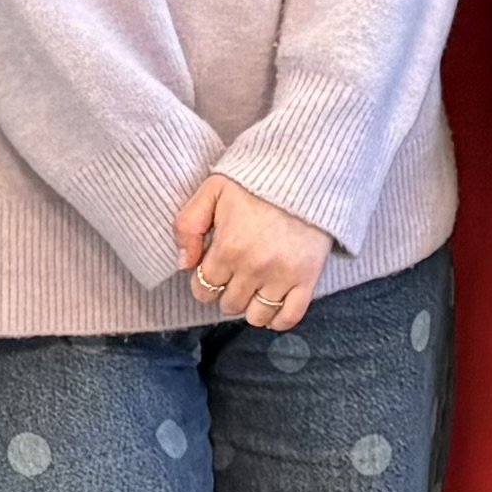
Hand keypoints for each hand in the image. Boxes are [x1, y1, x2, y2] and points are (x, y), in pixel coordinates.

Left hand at [173, 173, 330, 330]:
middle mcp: (254, 268)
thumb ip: (188, 225)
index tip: (212, 270)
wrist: (307, 173)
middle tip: (234, 274)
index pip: (204, 289)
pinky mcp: (307, 279)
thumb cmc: (256, 181)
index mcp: (228, 248)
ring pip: (256, 316)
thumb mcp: (212, 191)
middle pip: (229, 305)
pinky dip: (278, 319)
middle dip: (226, 293)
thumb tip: (184, 264)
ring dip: (250, 306)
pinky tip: (272, 304)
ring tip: (253, 288)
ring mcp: (283, 276)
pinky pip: (289, 317)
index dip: (203, 282)